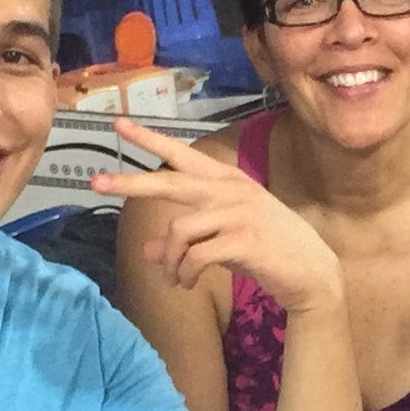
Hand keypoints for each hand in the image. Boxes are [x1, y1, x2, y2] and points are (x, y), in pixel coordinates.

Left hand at [92, 116, 347, 313]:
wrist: (314, 274)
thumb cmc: (269, 253)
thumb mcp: (225, 241)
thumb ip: (187, 241)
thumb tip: (149, 251)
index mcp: (227, 181)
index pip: (182, 154)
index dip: (150, 140)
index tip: (119, 126)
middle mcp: (231, 190)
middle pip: (170, 182)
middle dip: (130, 183)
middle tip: (96, 183)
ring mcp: (239, 214)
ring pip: (179, 230)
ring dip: (170, 260)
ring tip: (174, 278)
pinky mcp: (244, 241)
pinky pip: (196, 256)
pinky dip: (184, 273)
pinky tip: (186, 284)